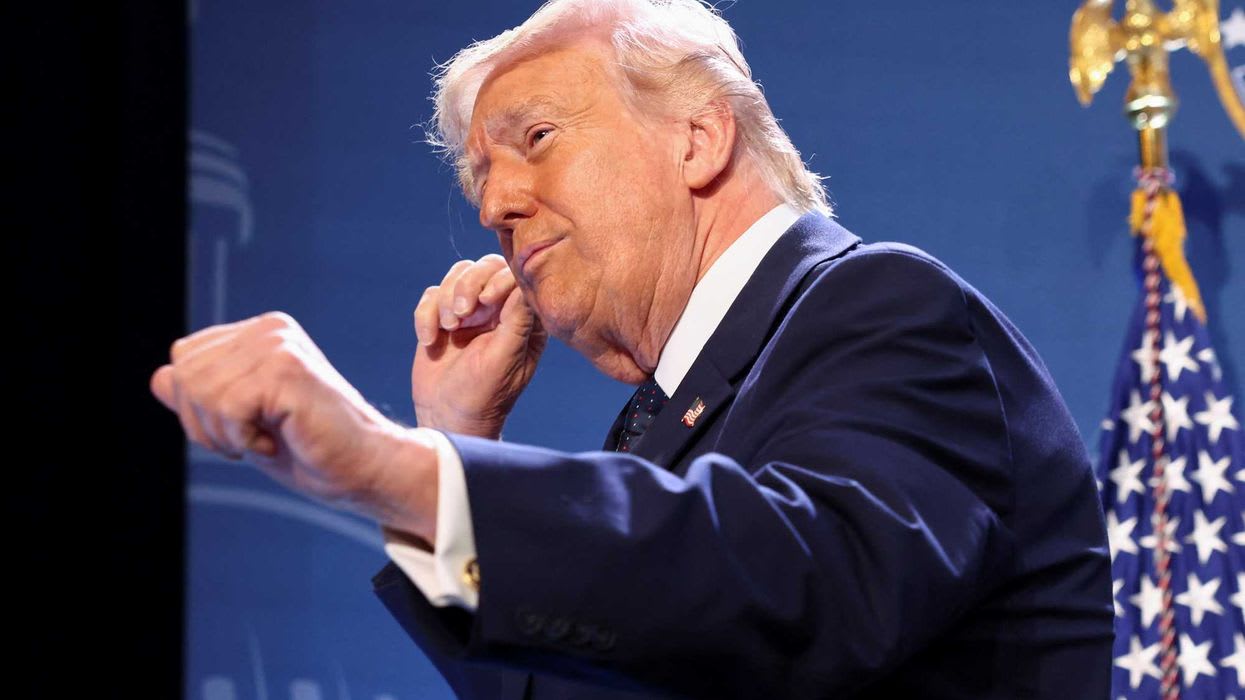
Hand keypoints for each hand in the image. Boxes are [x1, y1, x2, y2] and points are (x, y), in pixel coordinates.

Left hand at [150, 312, 438, 538]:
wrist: (363, 467)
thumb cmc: (308, 448)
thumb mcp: (242, 422)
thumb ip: (202, 397)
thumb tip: (159, 376)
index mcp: (259, 333)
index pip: (183, 358)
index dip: (195, 407)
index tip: (242, 428)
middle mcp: (269, 328)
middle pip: (184, 374)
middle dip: (205, 424)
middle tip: (252, 439)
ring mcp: (279, 344)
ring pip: (200, 392)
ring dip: (226, 434)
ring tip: (266, 439)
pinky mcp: (287, 368)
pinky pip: (226, 407)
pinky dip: (243, 438)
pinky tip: (277, 439)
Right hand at [412, 255, 546, 437]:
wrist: (448, 417)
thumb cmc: (484, 394)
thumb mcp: (504, 359)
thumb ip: (516, 321)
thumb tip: (524, 284)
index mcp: (524, 318)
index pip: (515, 277)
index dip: (499, 280)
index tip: (486, 302)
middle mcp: (499, 309)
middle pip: (485, 267)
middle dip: (468, 285)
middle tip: (460, 316)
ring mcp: (470, 311)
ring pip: (457, 275)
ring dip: (445, 299)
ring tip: (447, 330)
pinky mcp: (441, 317)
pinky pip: (430, 294)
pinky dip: (425, 315)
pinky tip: (429, 342)